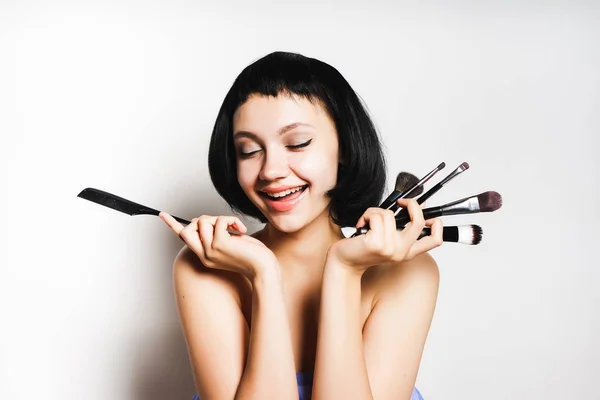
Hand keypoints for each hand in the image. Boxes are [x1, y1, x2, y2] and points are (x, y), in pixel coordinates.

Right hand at [159, 212, 277, 279]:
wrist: (264, 268)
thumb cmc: (252, 256)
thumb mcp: (231, 243)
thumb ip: (218, 233)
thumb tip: (208, 220)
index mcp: (205, 256)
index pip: (184, 238)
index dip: (172, 225)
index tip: (161, 214)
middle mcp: (204, 255)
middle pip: (188, 228)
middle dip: (204, 218)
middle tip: (224, 223)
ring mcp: (210, 250)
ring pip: (203, 221)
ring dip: (220, 218)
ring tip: (235, 228)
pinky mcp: (220, 244)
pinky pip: (219, 221)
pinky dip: (231, 220)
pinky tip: (241, 230)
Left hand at [328, 199, 442, 273]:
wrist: (344, 262)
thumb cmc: (363, 246)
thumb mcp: (386, 237)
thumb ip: (400, 224)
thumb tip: (416, 203)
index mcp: (407, 251)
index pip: (436, 240)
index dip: (438, 224)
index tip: (427, 212)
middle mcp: (402, 252)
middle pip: (418, 221)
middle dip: (411, 204)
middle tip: (401, 202)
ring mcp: (390, 249)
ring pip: (389, 214)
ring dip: (375, 211)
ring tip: (367, 222)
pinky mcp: (376, 244)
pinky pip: (376, 216)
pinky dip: (366, 215)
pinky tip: (360, 225)